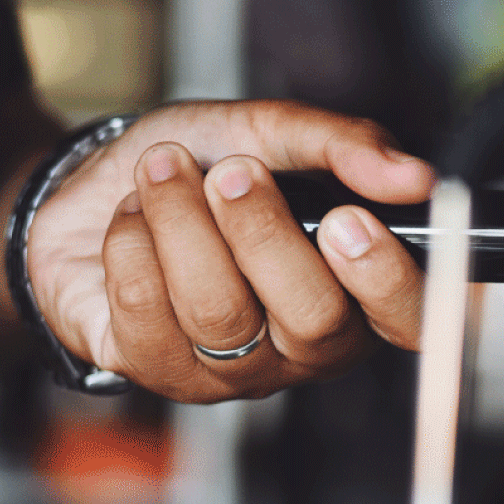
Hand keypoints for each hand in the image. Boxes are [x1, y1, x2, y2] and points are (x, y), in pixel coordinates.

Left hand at [26, 100, 433, 402]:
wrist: (92, 186)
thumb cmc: (195, 167)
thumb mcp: (270, 131)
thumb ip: (342, 146)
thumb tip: (412, 174)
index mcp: (355, 291)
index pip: (410, 322)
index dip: (386, 280)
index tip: (347, 218)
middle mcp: (304, 345)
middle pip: (315, 320)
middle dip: (263, 231)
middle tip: (230, 171)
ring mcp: (234, 369)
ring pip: (220, 312)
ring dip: (182, 220)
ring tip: (163, 172)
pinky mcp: (159, 372)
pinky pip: (148, 308)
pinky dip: (131, 240)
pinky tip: (132, 219)